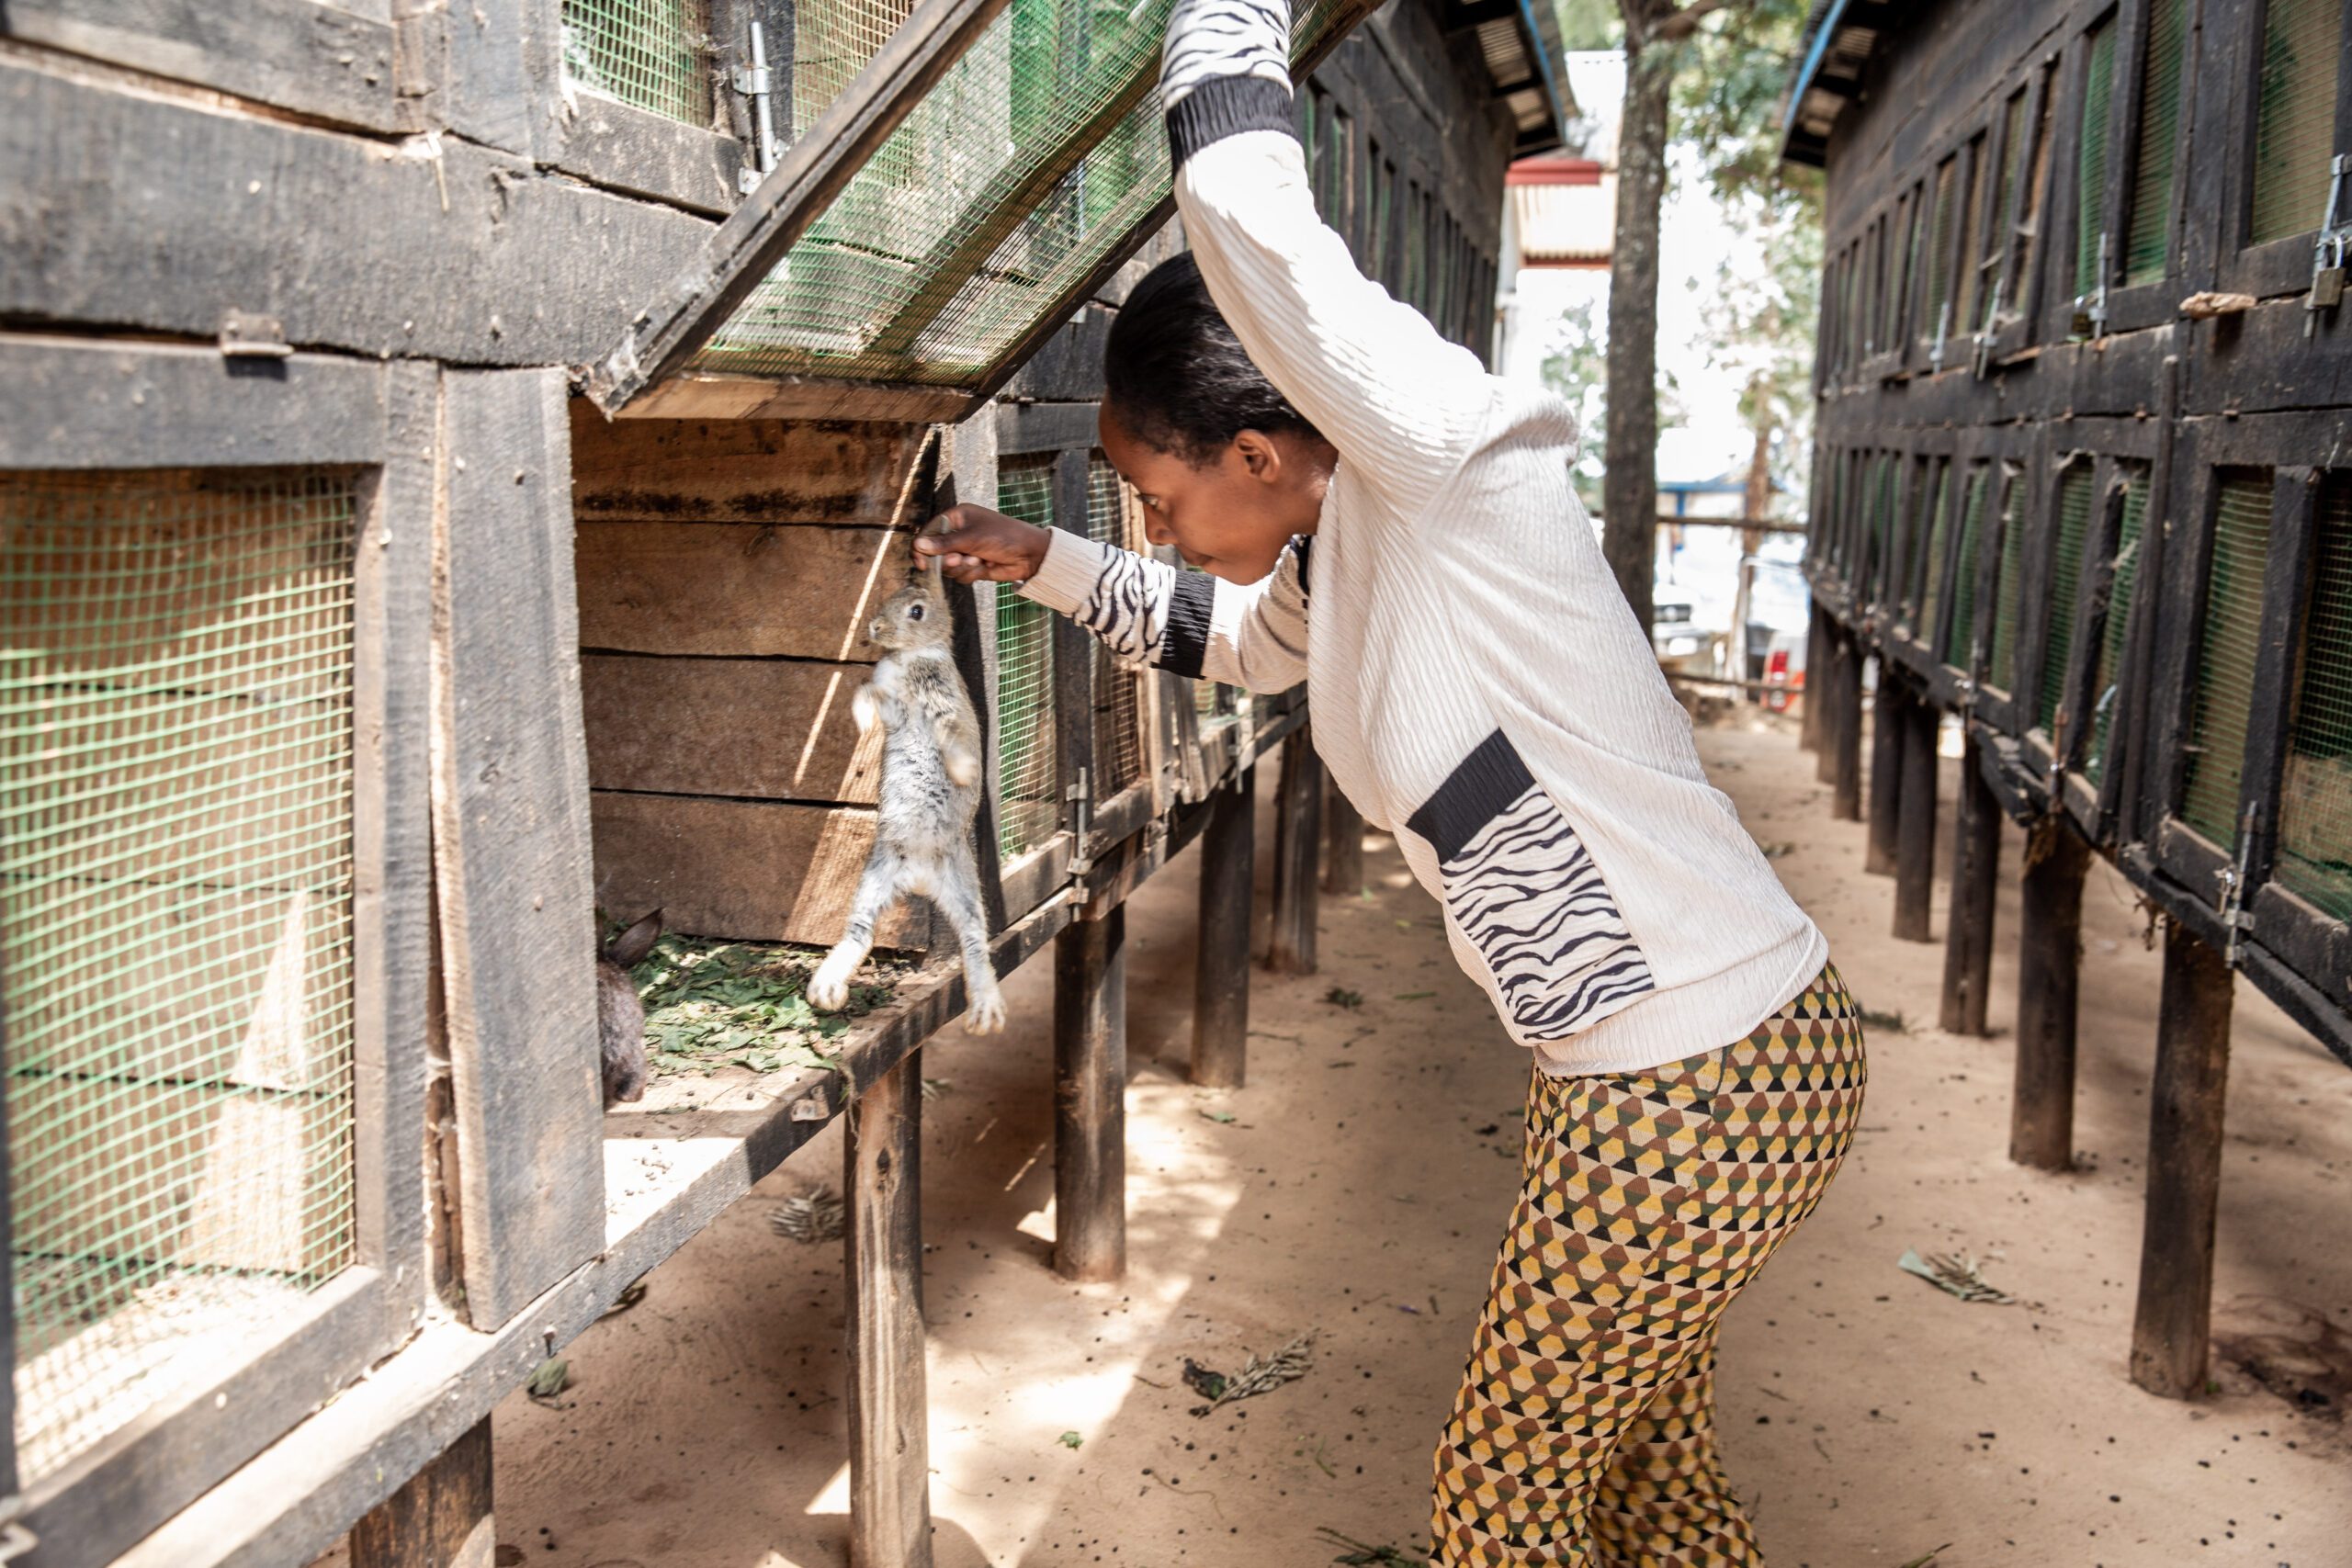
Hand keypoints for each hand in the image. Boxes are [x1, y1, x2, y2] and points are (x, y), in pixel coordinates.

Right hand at [915, 504, 1052, 583]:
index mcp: (957, 518)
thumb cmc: (1003, 536)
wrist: (1029, 554)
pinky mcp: (973, 566)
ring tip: (977, 560)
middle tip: (957, 559)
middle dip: (946, 560)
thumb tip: (918, 545)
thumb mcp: (972, 538)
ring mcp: (966, 551)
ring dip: (961, 567)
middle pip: (935, 553)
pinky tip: (984, 566)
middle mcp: (959, 533)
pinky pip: (960, 575)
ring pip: (948, 567)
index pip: (929, 532)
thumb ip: (944, 544)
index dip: (922, 548)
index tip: (921, 563)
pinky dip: (970, 573)